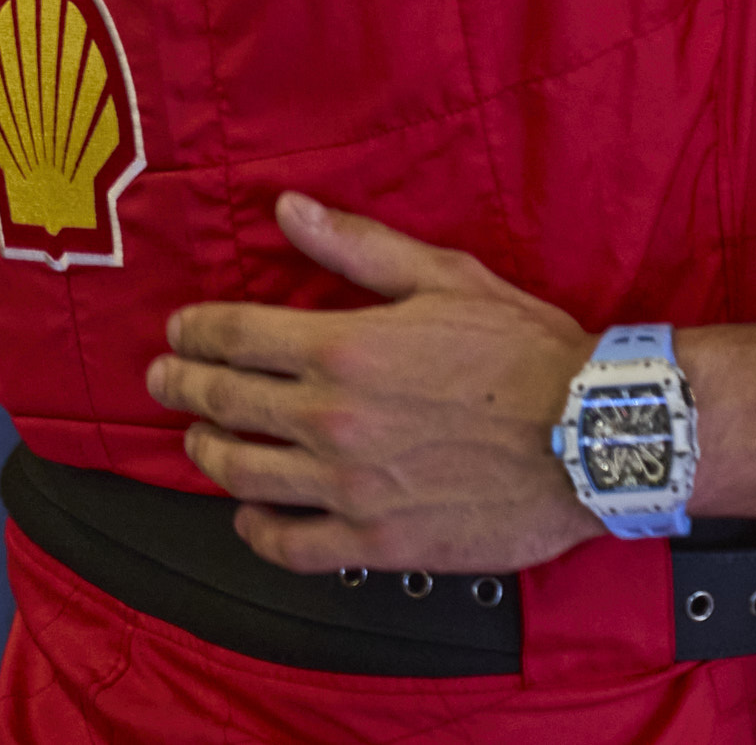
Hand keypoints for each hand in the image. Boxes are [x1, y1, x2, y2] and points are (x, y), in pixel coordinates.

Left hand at [149, 194, 598, 573]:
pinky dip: (257, 532)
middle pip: (226, 403)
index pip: (236, 335)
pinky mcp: (376, 539)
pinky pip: (290, 544)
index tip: (179, 332)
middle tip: (164, 381)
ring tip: (199, 441)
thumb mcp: (444, 276)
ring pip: (244, 475)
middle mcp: (332, 418)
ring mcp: (349, 486)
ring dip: (209, 453)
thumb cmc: (528, 352)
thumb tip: (289, 210)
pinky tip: (249, 519)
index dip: (195, 332)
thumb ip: (357, 248)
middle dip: (183, 387)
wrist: (592, 436)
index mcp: (344, 346)